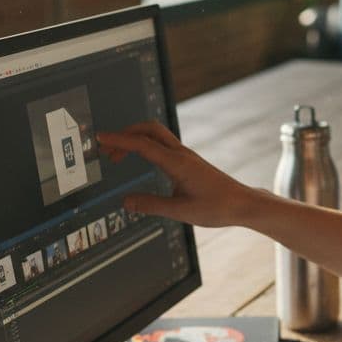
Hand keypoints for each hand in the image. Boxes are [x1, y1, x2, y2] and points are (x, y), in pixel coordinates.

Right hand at [96, 122, 258, 227]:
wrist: (241, 204)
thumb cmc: (217, 207)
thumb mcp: (181, 211)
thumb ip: (151, 205)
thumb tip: (125, 202)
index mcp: (177, 163)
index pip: (142, 145)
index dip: (119, 140)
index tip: (100, 138)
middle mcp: (181, 155)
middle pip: (148, 130)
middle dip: (124, 134)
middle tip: (106, 149)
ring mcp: (185, 156)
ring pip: (155, 135)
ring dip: (134, 140)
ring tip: (117, 158)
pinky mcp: (188, 161)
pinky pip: (161, 144)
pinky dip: (144, 145)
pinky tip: (139, 160)